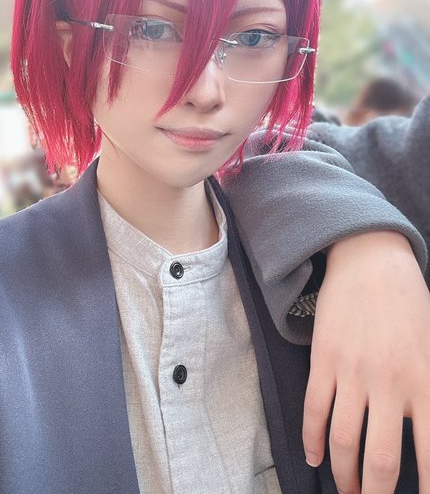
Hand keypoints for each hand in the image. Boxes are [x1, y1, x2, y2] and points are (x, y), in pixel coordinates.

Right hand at [302, 231, 429, 493]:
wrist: (370, 258)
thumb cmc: (410, 301)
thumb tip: (425, 428)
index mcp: (425, 380)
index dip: (426, 488)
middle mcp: (390, 383)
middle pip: (381, 460)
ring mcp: (352, 372)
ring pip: (343, 439)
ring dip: (344, 474)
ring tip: (347, 491)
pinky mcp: (324, 359)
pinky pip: (314, 409)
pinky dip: (311, 438)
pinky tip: (312, 456)